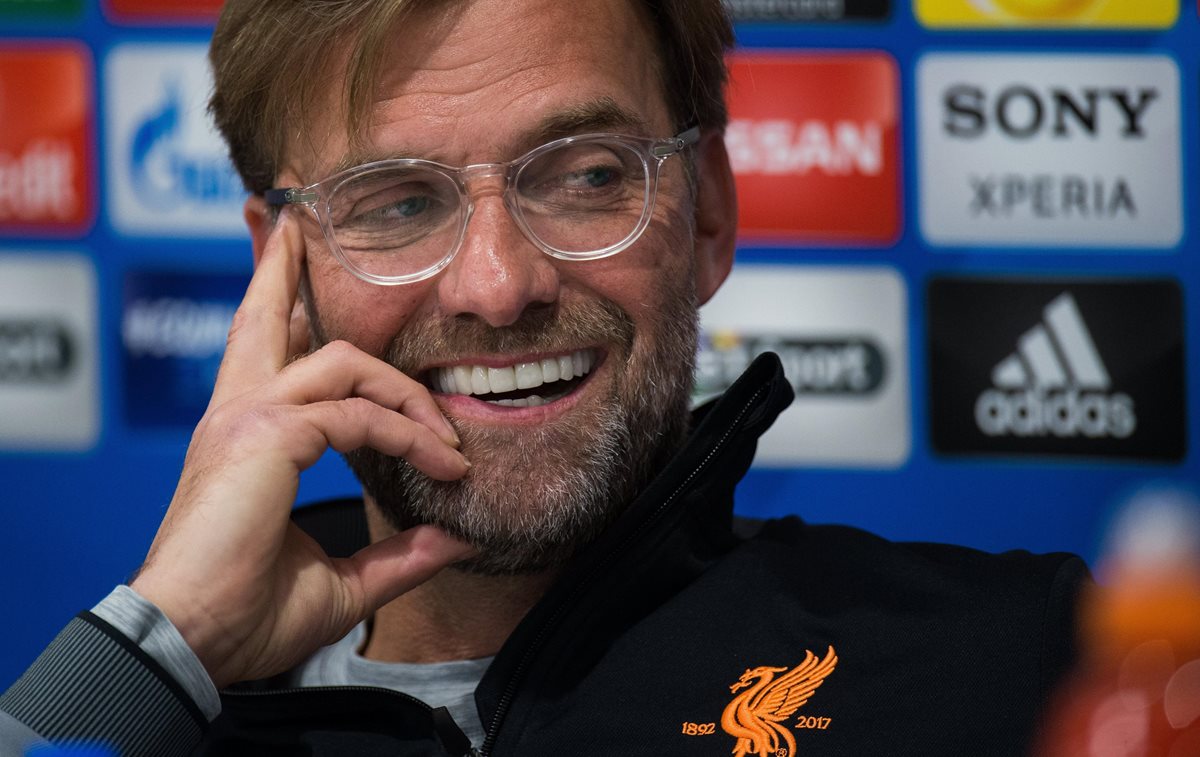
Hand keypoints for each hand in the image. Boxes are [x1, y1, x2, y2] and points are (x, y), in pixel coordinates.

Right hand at [130, 209, 472, 688]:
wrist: (192, 647)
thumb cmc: (246, 617)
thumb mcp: (340, 582)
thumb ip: (397, 556)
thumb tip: (455, 539)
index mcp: (243, 435)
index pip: (268, 356)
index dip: (293, 321)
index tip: (338, 328)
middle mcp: (238, 412)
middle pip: (267, 316)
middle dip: (286, 266)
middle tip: (301, 226)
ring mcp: (249, 417)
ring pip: (342, 359)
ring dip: (405, 389)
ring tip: (449, 435)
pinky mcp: (267, 434)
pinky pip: (362, 416)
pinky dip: (409, 435)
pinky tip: (442, 463)